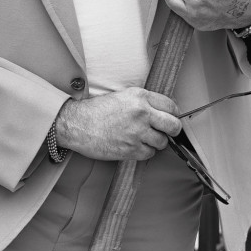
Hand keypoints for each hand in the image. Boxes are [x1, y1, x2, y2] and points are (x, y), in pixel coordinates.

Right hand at [55, 88, 181, 160]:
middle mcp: (141, 113)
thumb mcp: (123, 96)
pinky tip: (134, 145)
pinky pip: (149, 154)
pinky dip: (145, 152)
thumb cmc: (97, 110)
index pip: (171, 106)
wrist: (77, 124)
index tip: (170, 118)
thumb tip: (164, 112)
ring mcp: (137, 132)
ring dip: (156, 142)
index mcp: (140, 97)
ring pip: (163, 142)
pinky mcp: (130, 149)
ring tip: (144, 138)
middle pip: (174, 125)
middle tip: (168, 132)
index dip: (173, 114)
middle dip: (173, 130)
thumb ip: (144, 101)